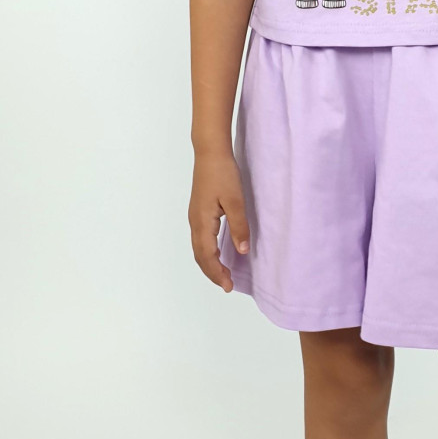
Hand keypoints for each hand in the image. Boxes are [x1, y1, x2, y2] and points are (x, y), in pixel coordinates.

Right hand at [189, 149, 249, 292]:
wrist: (210, 152)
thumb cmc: (223, 173)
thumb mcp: (236, 201)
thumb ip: (239, 227)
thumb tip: (242, 251)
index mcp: (202, 222)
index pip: (207, 256)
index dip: (217, 273)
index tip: (228, 286)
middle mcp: (195, 222)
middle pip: (200, 256)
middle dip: (212, 272)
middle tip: (227, 285)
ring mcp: (195, 217)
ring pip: (199, 248)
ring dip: (209, 263)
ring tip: (223, 274)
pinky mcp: (199, 211)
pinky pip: (201, 239)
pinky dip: (208, 252)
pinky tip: (218, 253)